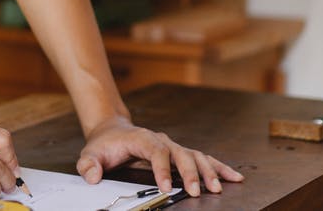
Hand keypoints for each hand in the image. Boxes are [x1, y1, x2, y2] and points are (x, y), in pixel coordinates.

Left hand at [76, 116, 243, 196]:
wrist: (113, 131)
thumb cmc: (104, 144)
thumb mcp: (90, 153)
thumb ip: (89, 165)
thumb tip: (93, 177)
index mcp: (142, 138)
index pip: (156, 151)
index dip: (162, 169)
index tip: (165, 187)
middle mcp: (162, 140)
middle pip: (181, 153)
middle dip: (190, 173)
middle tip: (195, 191)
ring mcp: (173, 146)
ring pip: (195, 156)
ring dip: (209, 171)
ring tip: (218, 187)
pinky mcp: (180, 154)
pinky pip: (202, 159)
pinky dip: (218, 168)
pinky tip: (233, 177)